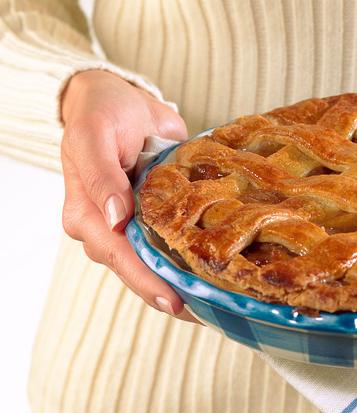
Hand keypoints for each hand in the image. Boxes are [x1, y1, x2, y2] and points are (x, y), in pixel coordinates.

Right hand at [60, 70, 198, 321]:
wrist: (117, 98)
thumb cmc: (102, 114)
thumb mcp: (94, 136)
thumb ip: (100, 175)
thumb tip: (116, 216)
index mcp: (86, 213)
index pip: (117, 255)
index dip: (145, 280)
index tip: (173, 300)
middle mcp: (106, 226)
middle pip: (136, 269)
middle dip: (167, 292)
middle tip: (204, 313)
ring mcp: (129, 224)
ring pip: (152, 264)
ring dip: (179, 283)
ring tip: (213, 304)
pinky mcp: (151, 217)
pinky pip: (166, 245)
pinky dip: (186, 261)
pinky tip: (211, 277)